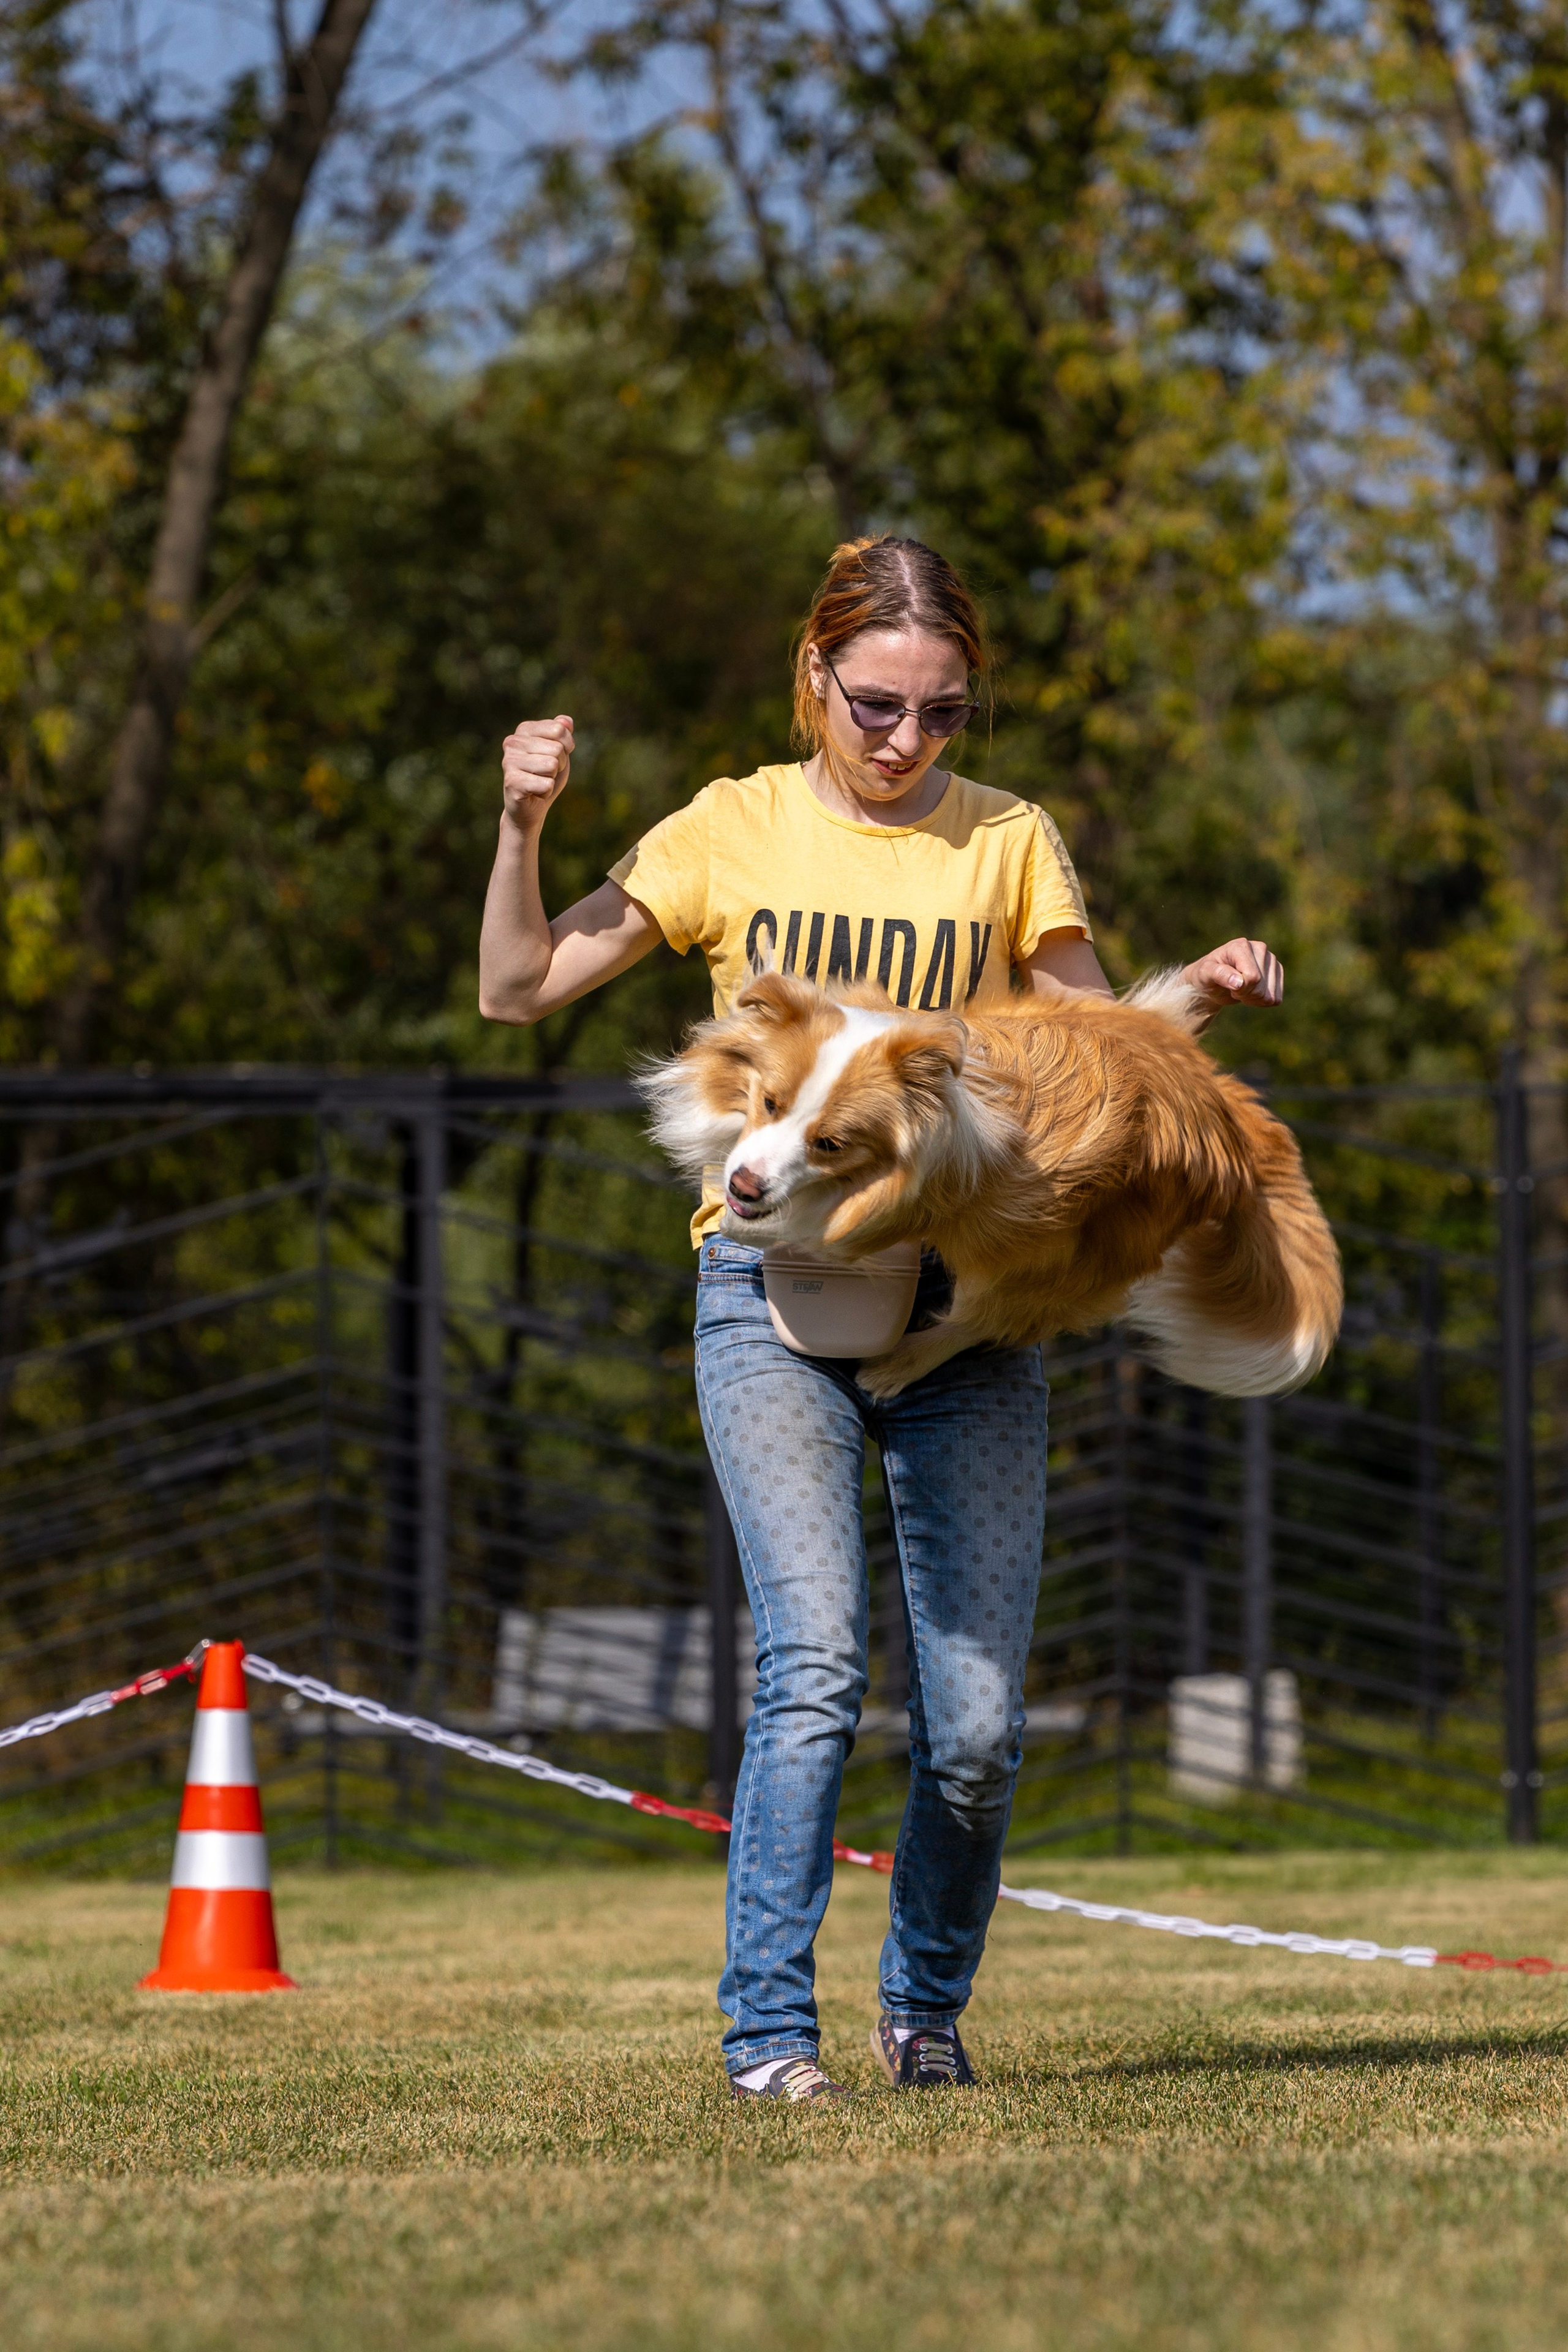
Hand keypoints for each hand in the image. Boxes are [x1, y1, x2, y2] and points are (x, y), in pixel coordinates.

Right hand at [501, 715, 573, 833]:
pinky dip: (546, 792)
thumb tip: (567, 721)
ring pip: (551, 765)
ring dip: (551, 778)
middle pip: (557, 749)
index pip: (559, 729)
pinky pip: (546, 784)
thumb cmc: (545, 776)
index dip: (566, 747)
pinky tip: (534, 793)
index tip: (555, 757)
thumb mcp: (559, 751)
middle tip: (545, 774)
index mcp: (524, 729)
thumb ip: (563, 733)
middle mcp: (512, 742)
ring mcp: (509, 761)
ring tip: (538, 782)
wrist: (531, 808)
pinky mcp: (512, 782)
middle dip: (558, 765)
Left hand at [1182, 937, 1282, 1012]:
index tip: (1227, 984)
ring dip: (1253, 999)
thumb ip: (1219, 975)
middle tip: (1232, 988)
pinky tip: (1251, 993)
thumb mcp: (1205, 974)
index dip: (1239, 989)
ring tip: (1241, 989)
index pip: (1252, 977)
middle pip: (1261, 988)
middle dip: (1245, 995)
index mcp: (1241, 946)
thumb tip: (1239, 982)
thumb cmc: (1206, 976)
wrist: (1212, 982)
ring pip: (1270, 995)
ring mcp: (1271, 960)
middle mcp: (1260, 948)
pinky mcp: (1277, 972)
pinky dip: (1262, 1002)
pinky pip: (1277, 998)